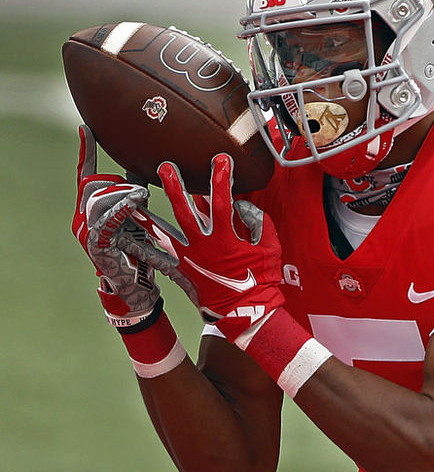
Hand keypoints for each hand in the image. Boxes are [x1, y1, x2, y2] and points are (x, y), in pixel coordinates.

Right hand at [73, 125, 160, 327]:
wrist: (136, 290)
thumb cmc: (138, 254)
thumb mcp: (139, 220)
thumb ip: (135, 198)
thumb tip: (142, 170)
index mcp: (94, 210)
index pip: (87, 177)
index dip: (86, 153)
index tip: (87, 128)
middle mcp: (85, 219)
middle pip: (94, 188)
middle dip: (119, 185)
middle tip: (143, 191)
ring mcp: (87, 234)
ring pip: (99, 204)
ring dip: (122, 198)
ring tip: (142, 198)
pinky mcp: (96, 248)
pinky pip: (105, 226)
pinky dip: (119, 213)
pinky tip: (133, 206)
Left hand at [122, 154, 283, 340]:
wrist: (246, 313)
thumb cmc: (261, 280)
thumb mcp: (269, 247)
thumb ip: (257, 222)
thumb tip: (241, 206)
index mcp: (226, 238)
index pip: (223, 201)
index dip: (222, 178)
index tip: (220, 158)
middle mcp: (203, 246)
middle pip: (185, 212)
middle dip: (175, 188)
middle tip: (165, 167)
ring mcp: (189, 259)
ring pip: (163, 234)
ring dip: (148, 216)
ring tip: (132, 201)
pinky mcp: (181, 271)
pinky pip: (157, 258)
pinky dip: (142, 248)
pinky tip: (126, 238)